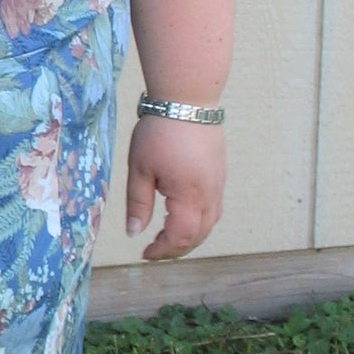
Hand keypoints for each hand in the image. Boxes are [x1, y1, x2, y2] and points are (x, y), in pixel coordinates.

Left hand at [124, 114, 224, 260]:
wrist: (186, 100)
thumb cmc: (159, 132)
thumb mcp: (139, 169)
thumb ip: (138, 204)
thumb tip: (134, 233)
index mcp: (189, 196)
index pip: (180, 237)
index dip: (163, 251)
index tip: (144, 253)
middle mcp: (210, 194)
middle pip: (199, 235)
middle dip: (176, 249)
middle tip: (154, 250)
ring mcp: (218, 184)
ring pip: (210, 224)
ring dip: (190, 237)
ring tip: (167, 238)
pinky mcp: (219, 175)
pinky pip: (214, 209)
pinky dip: (199, 222)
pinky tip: (183, 217)